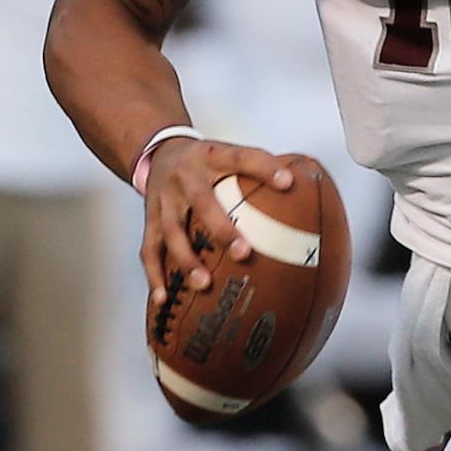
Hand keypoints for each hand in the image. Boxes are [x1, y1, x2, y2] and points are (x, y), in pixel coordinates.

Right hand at [139, 134, 301, 308]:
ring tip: (203, 284)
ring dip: (186, 259)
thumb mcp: (228, 153)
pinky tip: (164, 298)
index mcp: (211, 156)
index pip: (240, 157)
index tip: (287, 182)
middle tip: (244, 253)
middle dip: (221, 228)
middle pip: (202, 202)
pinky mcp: (149, 219)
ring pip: (171, 231)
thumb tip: (302, 188)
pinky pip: (149, 250)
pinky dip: (155, 275)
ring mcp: (163, 200)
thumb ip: (258, 169)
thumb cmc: (204, 160)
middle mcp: (185, 177)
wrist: (159, 151)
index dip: (264, 168)